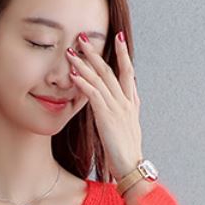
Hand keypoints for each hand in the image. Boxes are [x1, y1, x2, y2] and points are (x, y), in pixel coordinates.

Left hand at [66, 31, 142, 179]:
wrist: (131, 167)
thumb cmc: (126, 153)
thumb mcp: (128, 129)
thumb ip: (125, 113)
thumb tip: (121, 103)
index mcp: (131, 104)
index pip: (127, 73)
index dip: (123, 55)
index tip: (118, 37)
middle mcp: (125, 102)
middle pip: (111, 70)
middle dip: (97, 53)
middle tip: (84, 37)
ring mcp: (117, 108)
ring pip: (100, 79)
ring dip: (85, 64)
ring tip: (73, 50)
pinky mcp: (107, 116)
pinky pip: (93, 94)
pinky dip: (83, 82)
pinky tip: (73, 74)